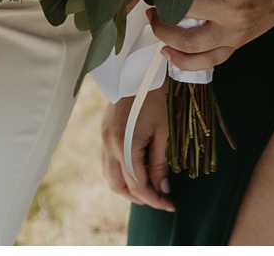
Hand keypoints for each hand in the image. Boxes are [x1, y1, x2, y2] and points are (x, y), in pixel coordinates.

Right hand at [100, 87, 173, 210]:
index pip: (137, 185)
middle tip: (160, 199)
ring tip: (149, 186)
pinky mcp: (103, 131)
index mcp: (124, 145)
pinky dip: (121, 171)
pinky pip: (108, 161)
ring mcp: (103, 137)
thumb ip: (160, 164)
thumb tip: (162, 190)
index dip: (154, 200)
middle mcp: (109, 144)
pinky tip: (138, 168)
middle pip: (118, 185)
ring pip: (109, 174)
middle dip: (138, 197)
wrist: (139, 69)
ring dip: (127, 186)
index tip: (170, 205)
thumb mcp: (164, 133)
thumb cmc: (157, 98)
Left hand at [149, 0, 273, 71]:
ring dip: (164, 34)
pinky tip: (166, 53)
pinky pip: (205, 62)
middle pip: (185, 12)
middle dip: (161, 4)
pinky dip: (182, 61)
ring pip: (190, 43)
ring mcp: (234, 34)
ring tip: (154, 21)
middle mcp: (234, 12)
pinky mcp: (234, 47)